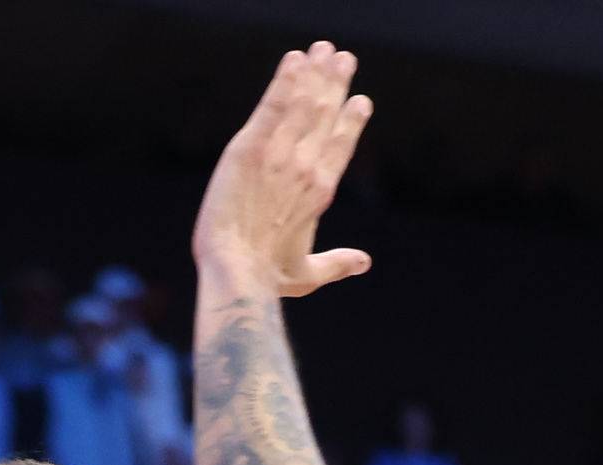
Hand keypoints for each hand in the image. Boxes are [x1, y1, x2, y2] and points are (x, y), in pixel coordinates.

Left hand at [193, 43, 373, 297]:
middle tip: (343, 58)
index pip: (341, 145)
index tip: (361, 100)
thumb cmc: (267, 277)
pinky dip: (284, 82)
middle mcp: (306, 167)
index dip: (351, 120)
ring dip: (314, 73)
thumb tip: (364, 262)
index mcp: (320, 191)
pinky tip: (293, 60)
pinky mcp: (250, 149)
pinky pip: (272, 107)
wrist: (237, 270)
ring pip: (302, 103)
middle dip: (336, 83)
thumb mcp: (307, 275)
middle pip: (326, 115)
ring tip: (322, 49)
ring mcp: (280, 155)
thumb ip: (337, 264)